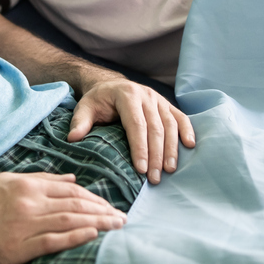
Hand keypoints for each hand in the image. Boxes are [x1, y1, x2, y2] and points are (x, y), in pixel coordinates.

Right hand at [0, 172, 125, 263]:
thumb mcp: (6, 183)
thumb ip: (40, 180)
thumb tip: (71, 178)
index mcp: (27, 185)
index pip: (70, 190)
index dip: (95, 197)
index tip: (111, 205)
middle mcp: (28, 202)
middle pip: (75, 204)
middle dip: (103, 210)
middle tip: (123, 218)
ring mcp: (22, 224)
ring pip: (69, 220)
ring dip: (97, 223)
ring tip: (116, 227)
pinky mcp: (16, 247)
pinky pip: (52, 241)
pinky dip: (75, 237)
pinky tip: (93, 236)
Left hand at [68, 78, 194, 183]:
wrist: (110, 85)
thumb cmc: (98, 100)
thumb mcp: (85, 107)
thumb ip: (80, 122)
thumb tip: (73, 139)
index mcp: (127, 95)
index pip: (136, 124)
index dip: (140, 147)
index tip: (140, 169)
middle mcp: (146, 95)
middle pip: (156, 128)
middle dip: (156, 155)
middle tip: (154, 178)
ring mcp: (159, 99)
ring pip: (170, 125)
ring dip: (171, 149)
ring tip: (169, 170)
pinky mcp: (167, 105)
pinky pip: (181, 117)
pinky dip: (187, 131)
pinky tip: (190, 146)